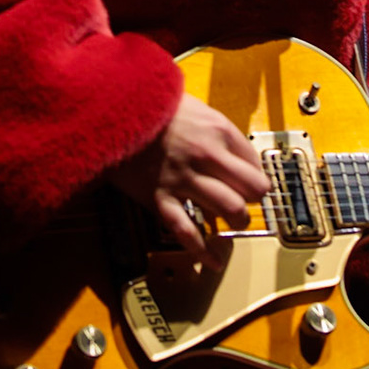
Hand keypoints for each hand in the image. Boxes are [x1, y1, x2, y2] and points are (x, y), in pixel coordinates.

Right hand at [111, 93, 270, 257]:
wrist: (112, 111)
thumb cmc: (154, 106)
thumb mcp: (196, 107)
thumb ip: (217, 131)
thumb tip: (235, 154)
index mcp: (218, 130)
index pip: (255, 164)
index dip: (255, 176)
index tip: (248, 182)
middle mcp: (207, 155)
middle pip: (252, 190)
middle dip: (252, 201)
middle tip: (244, 202)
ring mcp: (184, 178)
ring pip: (229, 209)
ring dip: (236, 222)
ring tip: (232, 224)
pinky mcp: (160, 197)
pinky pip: (187, 230)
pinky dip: (203, 250)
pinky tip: (213, 262)